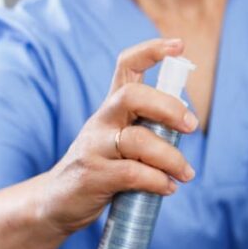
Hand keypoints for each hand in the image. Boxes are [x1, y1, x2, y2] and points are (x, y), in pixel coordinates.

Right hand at [40, 38, 197, 234]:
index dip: (152, 51)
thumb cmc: (101, 168)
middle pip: (133, 97)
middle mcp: (102, 121)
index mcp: (112, 108)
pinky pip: (132, 173)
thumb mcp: (120, 140)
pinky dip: (157, 181)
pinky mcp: (93, 175)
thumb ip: (148, 128)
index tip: (180, 46)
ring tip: (186, 173)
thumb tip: (187, 124)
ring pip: (138, 140)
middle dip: (169, 107)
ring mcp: (94, 147)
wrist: (56, 202)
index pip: (127, 65)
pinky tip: (167, 188)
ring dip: (171, 158)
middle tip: (192, 127)